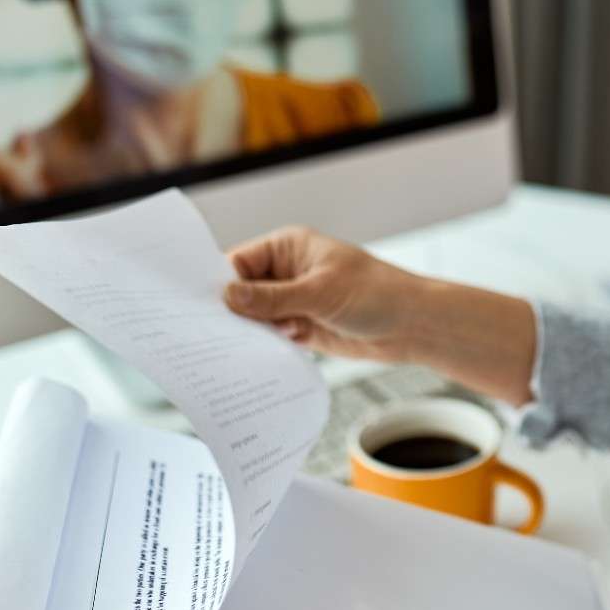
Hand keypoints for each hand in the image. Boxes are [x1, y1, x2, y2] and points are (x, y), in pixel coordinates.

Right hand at [223, 227, 538, 404]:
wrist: (413, 326)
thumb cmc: (377, 294)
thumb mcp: (319, 293)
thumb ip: (272, 298)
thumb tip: (228, 296)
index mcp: (289, 248)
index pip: (240, 262)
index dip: (218, 283)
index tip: (195, 306)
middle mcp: (287, 272)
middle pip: (243, 291)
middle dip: (229, 311)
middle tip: (202, 335)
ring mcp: (294, 301)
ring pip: (255, 317)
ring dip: (246, 333)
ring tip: (223, 353)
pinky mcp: (302, 328)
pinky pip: (271, 337)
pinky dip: (262, 348)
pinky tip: (249, 362)